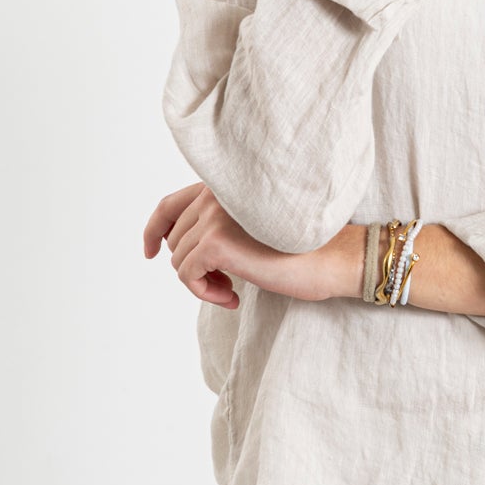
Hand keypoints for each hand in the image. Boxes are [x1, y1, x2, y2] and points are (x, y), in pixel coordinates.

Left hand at [142, 183, 337, 307]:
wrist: (333, 258)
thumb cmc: (302, 248)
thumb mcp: (253, 228)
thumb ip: (217, 224)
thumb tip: (175, 247)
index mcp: (224, 186)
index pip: (169, 205)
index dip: (154, 230)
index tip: (151, 252)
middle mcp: (215, 193)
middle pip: (173, 239)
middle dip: (193, 267)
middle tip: (226, 283)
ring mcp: (214, 215)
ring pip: (178, 260)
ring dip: (202, 283)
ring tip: (233, 290)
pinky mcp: (216, 242)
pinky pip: (187, 275)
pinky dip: (205, 292)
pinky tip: (234, 297)